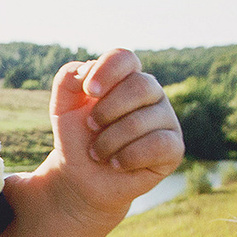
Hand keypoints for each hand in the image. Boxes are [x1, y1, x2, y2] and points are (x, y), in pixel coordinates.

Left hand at [47, 49, 181, 217]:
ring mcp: (166, 119)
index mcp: (126, 77)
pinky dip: (128, 157)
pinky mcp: (174, 148)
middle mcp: (151, 94)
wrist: (82, 177)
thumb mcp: (63, 106)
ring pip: (143, 120)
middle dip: (107, 110)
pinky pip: (158, 145)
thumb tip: (87, 70)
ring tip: (98, 153)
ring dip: (109, 141)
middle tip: (91, 127)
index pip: (125, 58)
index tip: (89, 91)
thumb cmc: (77, 137)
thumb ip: (68, 80)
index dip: (108, 71)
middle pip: (140, 85)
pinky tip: (116, 163)